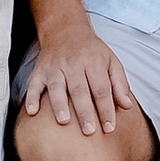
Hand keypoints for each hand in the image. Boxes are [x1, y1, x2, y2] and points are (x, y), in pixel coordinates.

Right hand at [20, 20, 134, 133]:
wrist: (66, 29)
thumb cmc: (92, 51)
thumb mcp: (111, 61)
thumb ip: (120, 84)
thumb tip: (128, 106)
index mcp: (94, 62)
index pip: (101, 88)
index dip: (106, 108)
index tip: (109, 128)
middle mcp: (74, 64)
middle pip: (80, 89)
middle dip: (85, 111)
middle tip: (89, 131)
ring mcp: (55, 67)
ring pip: (57, 86)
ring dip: (59, 104)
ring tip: (64, 121)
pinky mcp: (40, 70)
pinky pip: (34, 84)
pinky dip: (31, 97)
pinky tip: (32, 112)